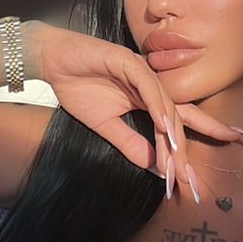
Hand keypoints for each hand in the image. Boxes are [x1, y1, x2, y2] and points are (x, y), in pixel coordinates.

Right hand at [32, 23, 241, 185]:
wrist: (53, 61)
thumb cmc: (79, 88)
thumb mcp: (106, 125)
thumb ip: (130, 143)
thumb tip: (154, 167)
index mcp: (148, 101)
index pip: (173, 127)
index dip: (181, 152)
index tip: (187, 180)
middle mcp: (151, 87)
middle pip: (178, 118)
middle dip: (184, 149)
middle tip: (189, 178)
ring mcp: (143, 72)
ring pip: (165, 105)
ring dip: (171, 133)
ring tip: (177, 160)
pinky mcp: (129, 61)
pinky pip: (148, 86)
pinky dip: (156, 105)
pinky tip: (163, 126)